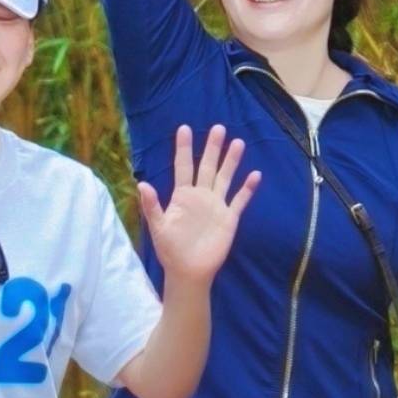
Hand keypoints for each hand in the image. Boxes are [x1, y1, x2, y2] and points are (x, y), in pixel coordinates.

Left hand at [135, 123, 258, 283]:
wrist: (189, 270)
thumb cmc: (170, 249)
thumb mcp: (158, 227)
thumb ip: (152, 206)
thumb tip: (142, 185)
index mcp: (182, 196)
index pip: (182, 166)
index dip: (183, 148)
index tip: (184, 128)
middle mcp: (200, 196)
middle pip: (207, 166)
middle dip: (212, 148)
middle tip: (218, 127)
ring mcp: (216, 205)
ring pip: (224, 178)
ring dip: (231, 161)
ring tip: (238, 142)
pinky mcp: (229, 218)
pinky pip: (240, 200)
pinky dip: (247, 188)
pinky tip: (255, 174)